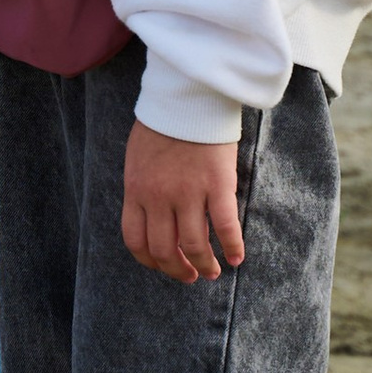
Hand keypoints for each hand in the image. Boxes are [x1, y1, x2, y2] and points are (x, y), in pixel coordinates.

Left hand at [122, 119, 245, 282]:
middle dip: (178, 270)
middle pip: (164, 250)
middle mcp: (159, 197)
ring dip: (205, 265)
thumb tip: (151, 218)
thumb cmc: (163, 124)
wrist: (187, 96)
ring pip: (195, 245)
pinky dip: (232, 247)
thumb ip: (142, 188)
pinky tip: (236, 257)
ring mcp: (188, 192)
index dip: (150, 260)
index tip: (162, 266)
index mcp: (136, 189)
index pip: (136, 240)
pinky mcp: (217, 185)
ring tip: (212, 271)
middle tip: (191, 276)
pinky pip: (226, 227)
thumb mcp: (138, 158)